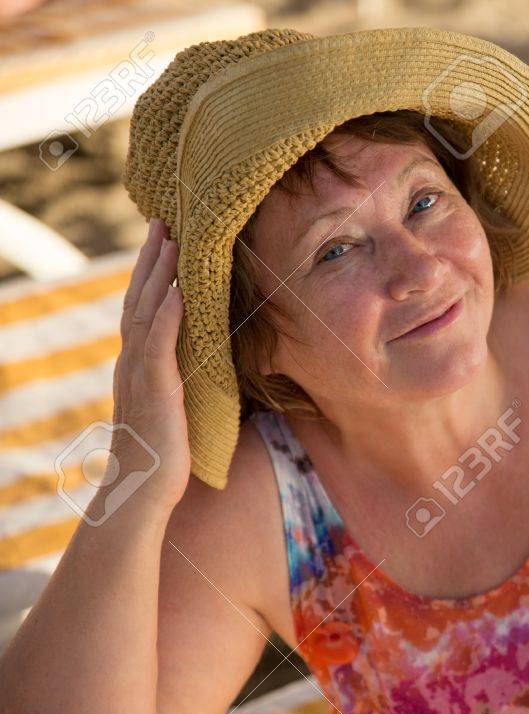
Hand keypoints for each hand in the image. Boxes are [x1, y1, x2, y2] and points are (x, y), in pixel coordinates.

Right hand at [107, 218, 189, 514]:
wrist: (144, 490)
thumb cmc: (166, 456)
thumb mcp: (178, 409)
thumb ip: (183, 382)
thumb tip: (208, 365)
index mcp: (139, 366)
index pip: (143, 308)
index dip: (152, 274)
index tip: (163, 241)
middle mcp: (133, 362)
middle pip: (140, 299)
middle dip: (152, 260)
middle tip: (162, 221)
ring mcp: (140, 374)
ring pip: (147, 311)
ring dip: (159, 274)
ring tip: (170, 239)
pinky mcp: (155, 389)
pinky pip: (159, 343)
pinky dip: (168, 314)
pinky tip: (179, 290)